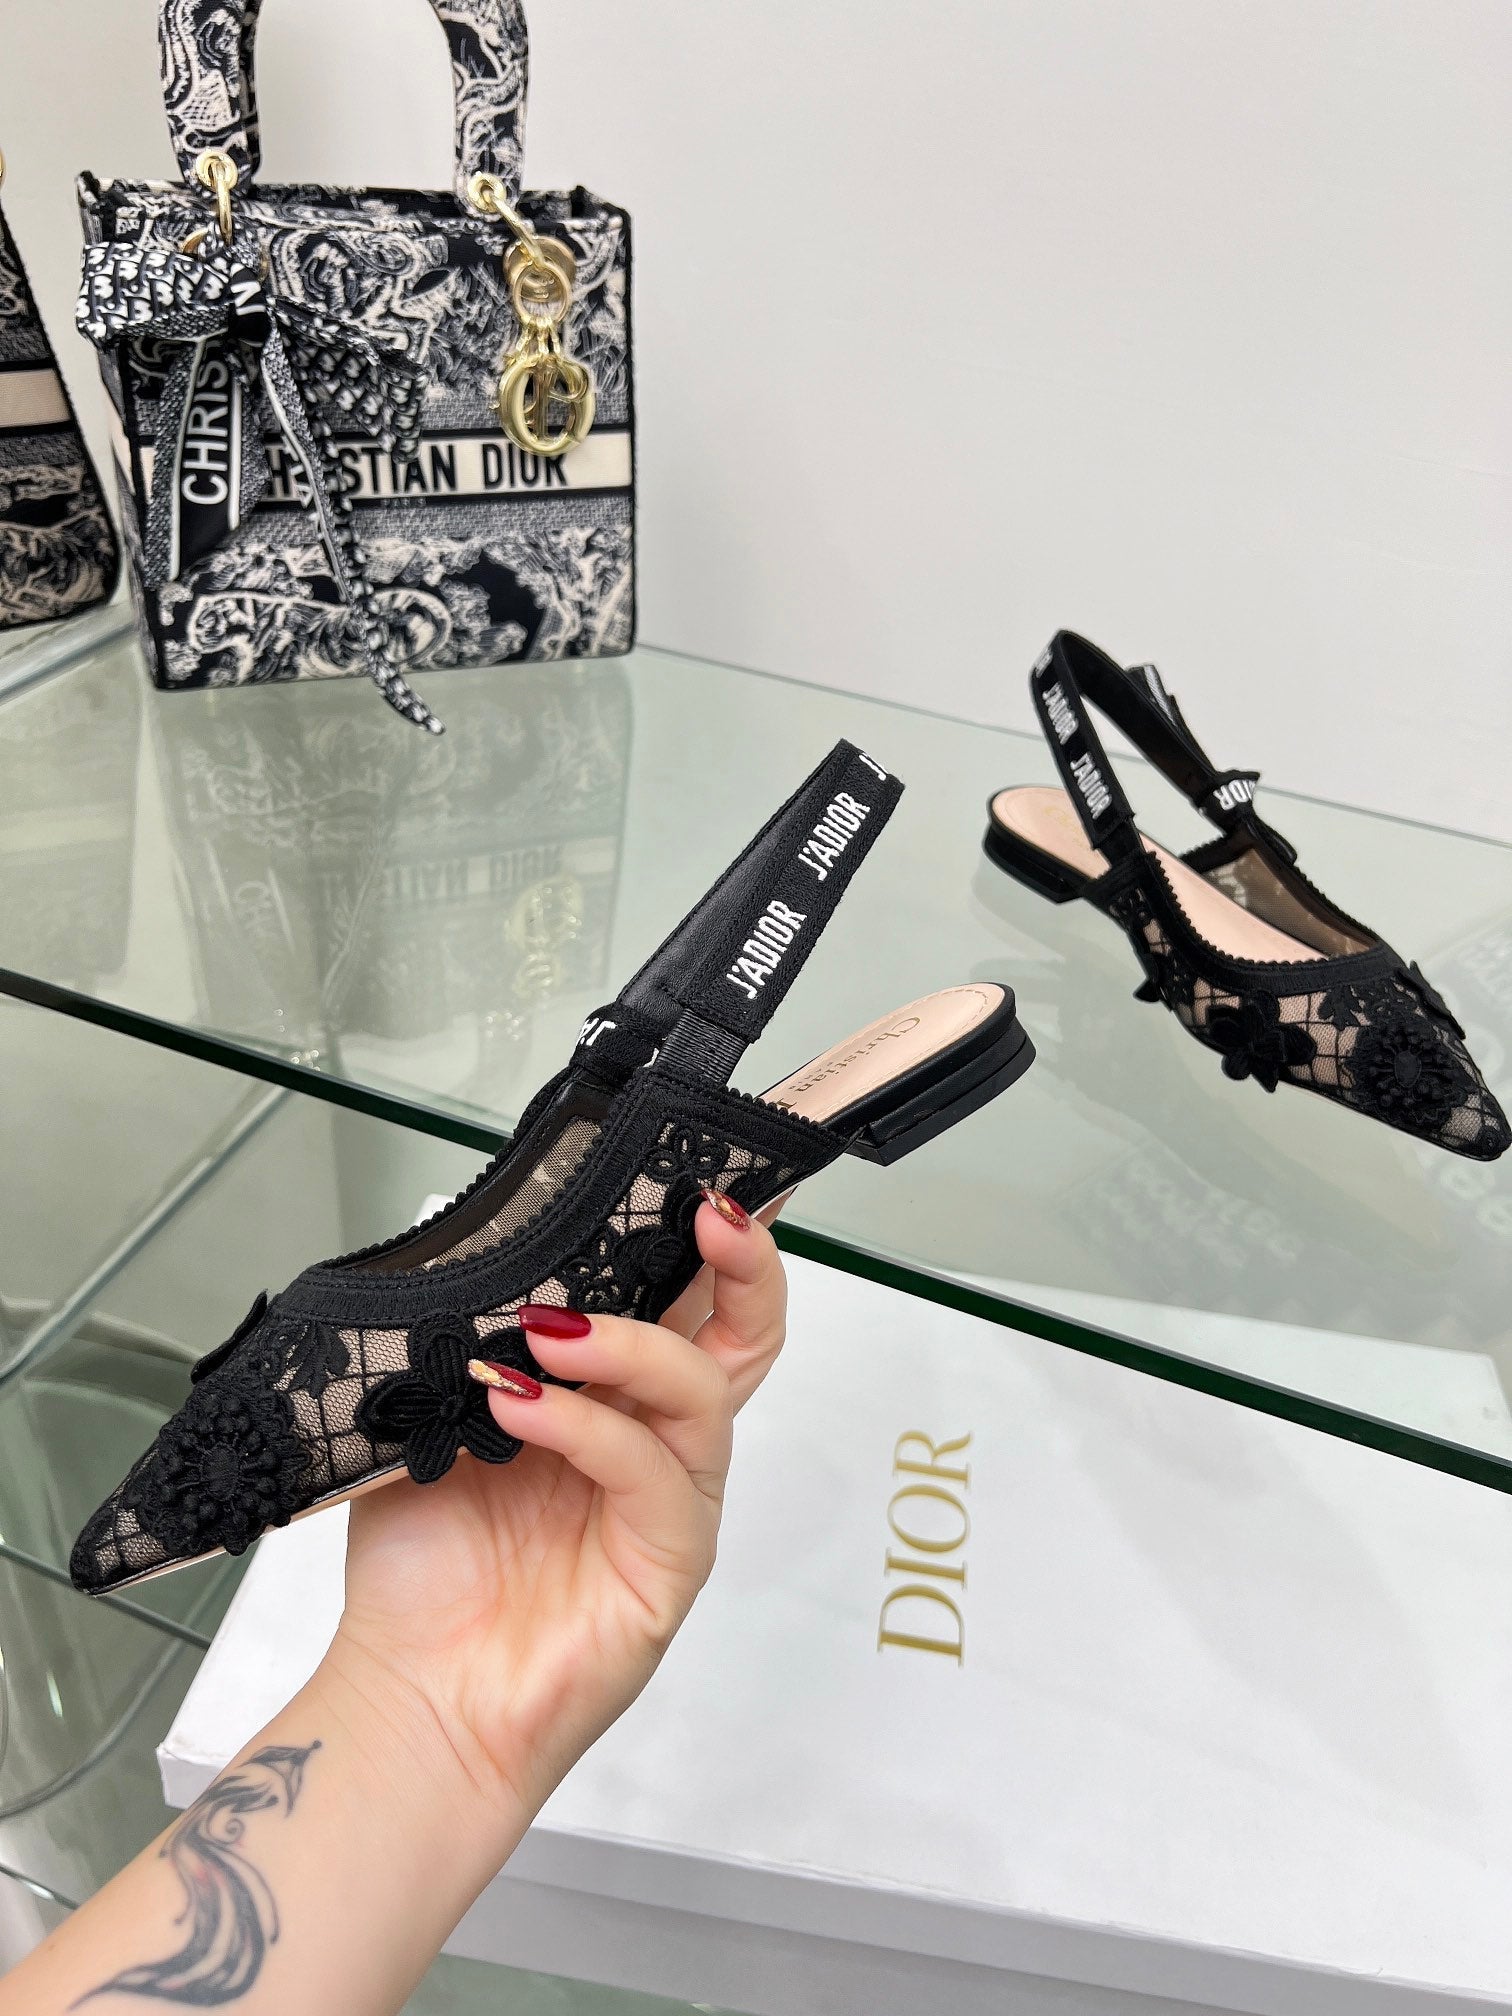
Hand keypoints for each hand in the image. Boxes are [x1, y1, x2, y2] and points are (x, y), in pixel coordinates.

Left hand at [325, 1195, 786, 1824]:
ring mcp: (671, 1504)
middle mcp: (656, 1443)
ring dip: (629, 1343)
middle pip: (745, 1337)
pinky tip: (517, 1406)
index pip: (684, 1302)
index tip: (694, 1170)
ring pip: (704, 1391)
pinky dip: (585, 1426)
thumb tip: (467, 1245)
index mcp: (611, 1399)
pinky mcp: (668, 1564)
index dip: (707, 1239)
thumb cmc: (426, 1568)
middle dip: (743, 1262)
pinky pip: (650, 1473)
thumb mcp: (435, 1421)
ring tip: (544, 1332)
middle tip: (709, 1211)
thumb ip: (468, 1341)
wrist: (411, 1700)